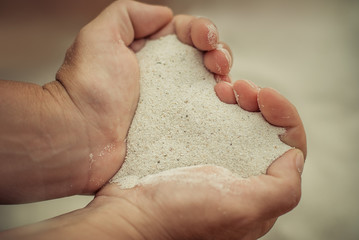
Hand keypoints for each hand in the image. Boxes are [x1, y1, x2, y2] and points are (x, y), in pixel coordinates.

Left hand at [0, 0, 232, 202]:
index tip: (207, 39)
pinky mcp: (173, 130)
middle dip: (218, 53)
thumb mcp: (100, 37)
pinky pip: (202, 115)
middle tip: (219, 63)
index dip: (200, 31)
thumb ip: (129, 14)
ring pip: (206, 85)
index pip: (182, 34)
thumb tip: (164, 14)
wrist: (78, 139)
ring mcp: (168, 105)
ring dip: (222, 78)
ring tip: (224, 83)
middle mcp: (159, 77)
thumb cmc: (88, 89)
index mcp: (145, 53)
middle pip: (200, 59)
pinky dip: (218, 108)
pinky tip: (223, 104)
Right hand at [88, 85, 306, 239]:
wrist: (128, 214)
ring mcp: (213, 161)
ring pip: (238, 121)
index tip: (264, 96)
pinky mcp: (191, 151)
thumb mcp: (239, 209)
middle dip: (259, 102)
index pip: (287, 148)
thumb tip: (294, 157)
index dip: (283, 117)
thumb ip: (280, 189)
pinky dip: (215, 102)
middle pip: (265, 130)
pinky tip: (209, 91)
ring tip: (223, 86)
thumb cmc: (178, 215)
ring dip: (238, 98)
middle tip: (240, 87)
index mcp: (258, 191)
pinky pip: (212, 120)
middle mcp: (239, 176)